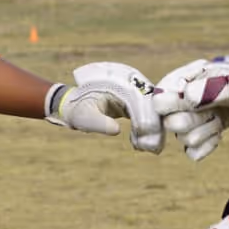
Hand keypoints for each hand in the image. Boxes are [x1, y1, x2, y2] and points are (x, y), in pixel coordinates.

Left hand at [46, 62, 163, 153]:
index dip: (145, 115)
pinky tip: (144, 143)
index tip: (145, 134)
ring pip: (152, 107)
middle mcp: (129, 81)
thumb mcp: (84, 117)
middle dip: (153, 123)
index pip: (139, 97)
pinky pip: (147, 111)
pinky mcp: (134, 99)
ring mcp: (133, 89)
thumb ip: (99, 122)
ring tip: (150, 148)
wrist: (75, 105)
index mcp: (118, 81)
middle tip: (153, 146)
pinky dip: (148, 126)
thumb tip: (116, 130)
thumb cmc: (78, 110)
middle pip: (150, 101)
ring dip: (154, 127)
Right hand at [153, 56, 228, 160]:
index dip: (172, 107)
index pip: (158, 100)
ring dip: (207, 131)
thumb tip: (186, 99)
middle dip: (195, 121)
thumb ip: (207, 89)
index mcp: (180, 82)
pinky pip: (193, 153)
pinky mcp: (199, 136)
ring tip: (220, 119)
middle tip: (213, 111)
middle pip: (170, 124)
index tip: (191, 105)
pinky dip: (208, 146)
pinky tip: (219, 134)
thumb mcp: (227, 82)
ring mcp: (188, 119)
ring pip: (184, 140)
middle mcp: (180, 102)